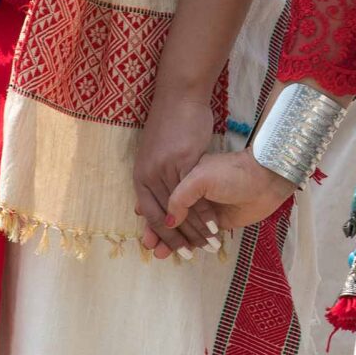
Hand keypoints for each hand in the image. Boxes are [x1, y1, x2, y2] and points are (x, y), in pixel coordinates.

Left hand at [131, 90, 217, 258]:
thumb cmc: (169, 127)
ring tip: (208, 243)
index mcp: (140, 177)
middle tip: (191, 255)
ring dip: (195, 230)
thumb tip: (146, 211)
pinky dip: (205, 212)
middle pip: (163, 217)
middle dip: (178, 239)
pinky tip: (216, 222)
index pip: (150, 215)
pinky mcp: (182, 161)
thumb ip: (153, 184)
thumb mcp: (155, 158)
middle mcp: (148, 176)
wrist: (178, 99)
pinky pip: (195, 194)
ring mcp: (165, 169)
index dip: (162, 237)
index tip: (175, 251)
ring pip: (180, 209)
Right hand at [153, 151, 294, 256]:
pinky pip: (199, 236)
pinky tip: (182, 253)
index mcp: (184, 178)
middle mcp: (192, 195)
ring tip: (160, 255)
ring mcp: (205, 211)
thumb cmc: (232, 173)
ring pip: (183, 229)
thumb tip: (168, 221)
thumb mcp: (200, 178)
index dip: (151, 215)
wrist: (265, 180)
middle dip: (158, 232)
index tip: (143, 230)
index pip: (161, 199)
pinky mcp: (218, 224)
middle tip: (150, 248)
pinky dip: (190, 244)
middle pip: (169, 217)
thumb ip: (180, 198)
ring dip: (171, 241)